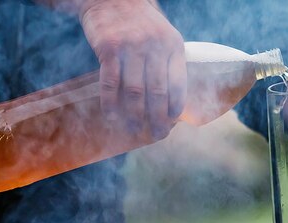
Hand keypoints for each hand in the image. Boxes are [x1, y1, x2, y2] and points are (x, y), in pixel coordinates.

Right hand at [78, 0, 186, 139]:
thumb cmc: (139, 23)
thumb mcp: (162, 36)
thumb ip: (166, 63)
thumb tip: (170, 102)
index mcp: (173, 45)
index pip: (178, 83)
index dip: (175, 107)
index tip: (172, 123)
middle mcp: (155, 45)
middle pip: (158, 92)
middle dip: (158, 118)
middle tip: (156, 135)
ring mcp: (131, 47)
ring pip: (135, 91)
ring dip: (135, 116)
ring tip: (134, 130)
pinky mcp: (109, 48)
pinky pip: (111, 83)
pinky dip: (111, 103)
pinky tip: (111, 116)